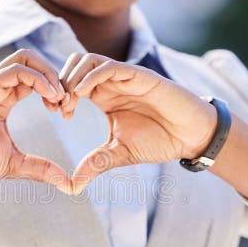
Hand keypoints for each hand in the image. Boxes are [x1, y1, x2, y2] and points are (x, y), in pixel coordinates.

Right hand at [0, 48, 71, 193]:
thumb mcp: (15, 164)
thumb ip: (41, 169)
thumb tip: (68, 184)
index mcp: (3, 98)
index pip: (34, 78)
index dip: (54, 88)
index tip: (64, 111)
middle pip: (32, 60)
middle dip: (55, 75)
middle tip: (65, 102)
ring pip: (25, 58)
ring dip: (49, 73)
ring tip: (59, 97)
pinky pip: (16, 71)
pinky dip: (38, 79)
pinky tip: (49, 97)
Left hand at [58, 52, 217, 193]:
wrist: (191, 136)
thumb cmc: (159, 140)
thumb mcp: (119, 154)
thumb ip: (95, 164)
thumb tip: (72, 186)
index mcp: (103, 96)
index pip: (71, 82)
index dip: (59, 94)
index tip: (56, 113)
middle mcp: (111, 83)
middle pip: (74, 65)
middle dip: (60, 82)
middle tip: (58, 106)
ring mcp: (124, 77)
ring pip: (87, 60)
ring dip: (72, 77)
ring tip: (69, 102)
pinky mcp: (138, 75)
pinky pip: (108, 67)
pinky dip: (90, 77)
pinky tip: (81, 94)